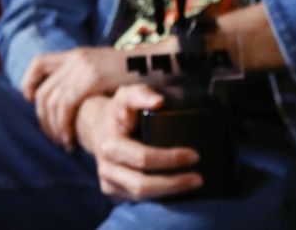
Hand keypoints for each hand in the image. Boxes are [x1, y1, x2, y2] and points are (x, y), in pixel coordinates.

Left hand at [21, 44, 143, 149]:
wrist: (161, 62)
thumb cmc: (139, 73)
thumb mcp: (107, 69)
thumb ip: (88, 77)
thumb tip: (72, 97)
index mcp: (79, 53)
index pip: (39, 63)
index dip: (29, 83)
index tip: (31, 102)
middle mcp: (77, 58)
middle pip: (43, 90)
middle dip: (43, 119)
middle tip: (54, 138)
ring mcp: (84, 67)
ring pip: (51, 101)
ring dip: (53, 127)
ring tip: (64, 143)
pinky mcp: (93, 79)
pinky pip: (66, 106)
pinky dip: (64, 126)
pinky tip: (72, 140)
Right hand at [75, 86, 202, 199]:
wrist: (97, 127)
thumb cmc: (118, 110)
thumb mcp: (128, 95)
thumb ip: (143, 94)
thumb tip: (159, 101)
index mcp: (111, 144)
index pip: (143, 157)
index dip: (170, 159)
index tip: (194, 156)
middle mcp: (106, 167)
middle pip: (142, 184)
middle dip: (173, 183)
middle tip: (198, 178)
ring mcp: (107, 181)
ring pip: (140, 196)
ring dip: (168, 193)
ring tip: (191, 183)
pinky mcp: (111, 191)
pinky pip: (136, 200)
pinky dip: (158, 196)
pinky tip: (175, 190)